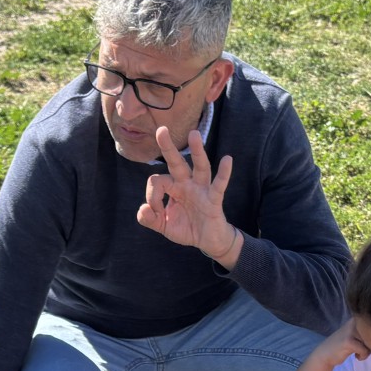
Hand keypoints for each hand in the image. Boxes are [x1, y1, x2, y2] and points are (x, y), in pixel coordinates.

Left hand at [136, 127, 237, 262]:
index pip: (158, 182)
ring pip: (200, 167)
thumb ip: (149, 219)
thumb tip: (143, 209)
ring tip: (194, 134)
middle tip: (161, 130)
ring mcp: (202, 190)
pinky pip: (219, 185)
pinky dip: (224, 173)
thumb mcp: (164, 226)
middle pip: (177, 162)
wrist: (209, 241)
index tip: (155, 212)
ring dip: (197, 151)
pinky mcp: (214, 200)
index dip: (152, 197)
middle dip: (168, 147)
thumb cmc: (187, 228)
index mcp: (173, 188)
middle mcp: (187, 184)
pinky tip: (227, 160)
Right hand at [322, 318, 370, 366]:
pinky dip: (363, 356)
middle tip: (366, 349)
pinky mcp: (348, 341)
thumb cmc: (348, 345)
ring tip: (360, 352)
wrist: (326, 353)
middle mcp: (356, 321)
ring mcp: (351, 330)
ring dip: (369, 351)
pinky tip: (356, 356)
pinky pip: (365, 351)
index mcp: (361, 317)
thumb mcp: (360, 336)